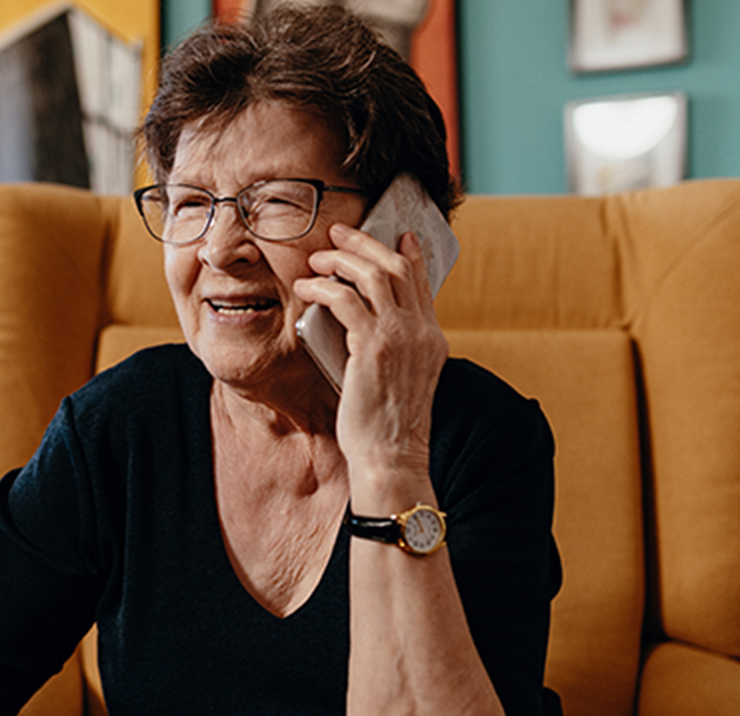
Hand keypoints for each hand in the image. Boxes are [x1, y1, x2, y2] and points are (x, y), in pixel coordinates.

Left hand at [295, 225, 447, 481]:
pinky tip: (307, 289)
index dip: (408, 254)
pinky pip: (345, 301)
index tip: (395, 236)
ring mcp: (401, 338)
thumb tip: (363, 329)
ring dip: (342, 260)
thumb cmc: (386, 428)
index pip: (422, 283)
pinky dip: (323, 288)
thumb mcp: (401, 382)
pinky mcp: (373, 348)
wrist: (391, 458)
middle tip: (340, 233)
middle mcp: (422, 333)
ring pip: (374, 276)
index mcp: (433, 340)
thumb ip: (394, 351)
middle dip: (366, 244)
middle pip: (397, 268)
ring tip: (318, 258)